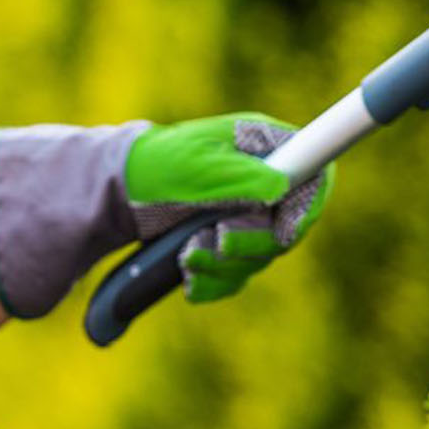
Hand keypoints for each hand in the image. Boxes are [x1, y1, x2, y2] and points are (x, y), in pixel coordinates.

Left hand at [0, 112, 330, 319]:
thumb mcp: (195, 167)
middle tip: (215, 242)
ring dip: (224, 266)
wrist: (113, 196)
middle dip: (249, 244)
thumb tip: (285, 186)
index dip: (308, 206)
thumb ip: (241, 176)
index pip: (315, 174)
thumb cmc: (152, 168)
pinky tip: (186, 274)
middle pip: (289, 228)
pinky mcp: (226, 243)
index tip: (284, 231)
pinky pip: (236, 275)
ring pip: (260, 258)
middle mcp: (262, 180)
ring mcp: (246, 213)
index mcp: (262, 147)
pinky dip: (212, 280)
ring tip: (187, 257)